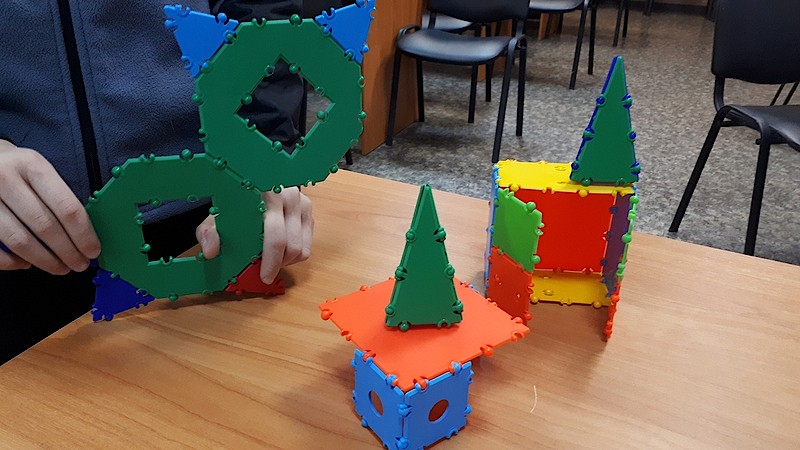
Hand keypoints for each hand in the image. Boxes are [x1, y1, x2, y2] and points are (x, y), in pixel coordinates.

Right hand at [0, 140, 100, 272]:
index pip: (66, 207)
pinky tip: (27, 263)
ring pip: (20, 241)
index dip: (83, 234)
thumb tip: (85, 234)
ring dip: (45, 260)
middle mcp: (6, 179)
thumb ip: (57, 196)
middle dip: (68, 251)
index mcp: (32, 166)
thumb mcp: (38, 170)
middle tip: (80, 264)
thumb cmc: (15, 170)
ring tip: (60, 267)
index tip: (93, 250)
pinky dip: (13, 262)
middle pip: (45, 226)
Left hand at [195, 186, 312, 283]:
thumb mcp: (216, 216)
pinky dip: (295, 254)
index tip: (264, 277)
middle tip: (266, 271)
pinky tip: (281, 250)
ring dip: (287, 260)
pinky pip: (308, 245)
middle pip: (292, 245)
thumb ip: (209, 232)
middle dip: (279, 264)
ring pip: (302, 248)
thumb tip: (211, 251)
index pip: (275, 235)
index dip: (271, 260)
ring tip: (271, 259)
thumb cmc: (234, 204)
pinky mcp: (308, 210)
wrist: (251, 185)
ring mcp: (301, 202)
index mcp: (264, 196)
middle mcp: (287, 197)